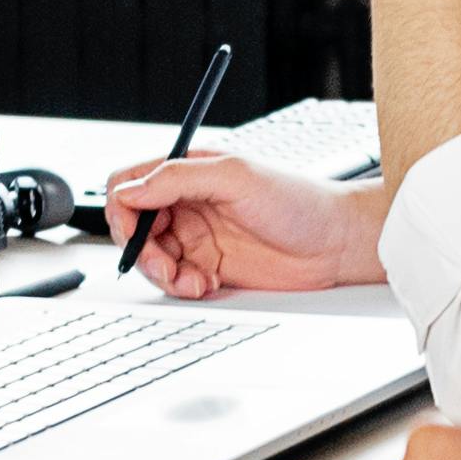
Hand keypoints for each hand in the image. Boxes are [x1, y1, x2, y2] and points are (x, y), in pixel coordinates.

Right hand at [93, 155, 383, 298]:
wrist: (336, 243)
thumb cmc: (298, 200)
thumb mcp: (236, 176)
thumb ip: (178, 178)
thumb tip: (132, 190)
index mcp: (189, 171)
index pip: (131, 184)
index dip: (124, 208)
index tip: (136, 230)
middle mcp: (188, 202)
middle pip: (134, 227)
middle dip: (141, 250)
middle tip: (164, 266)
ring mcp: (198, 236)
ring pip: (151, 258)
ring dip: (162, 274)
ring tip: (190, 280)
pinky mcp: (210, 267)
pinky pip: (175, 281)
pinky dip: (182, 287)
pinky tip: (206, 284)